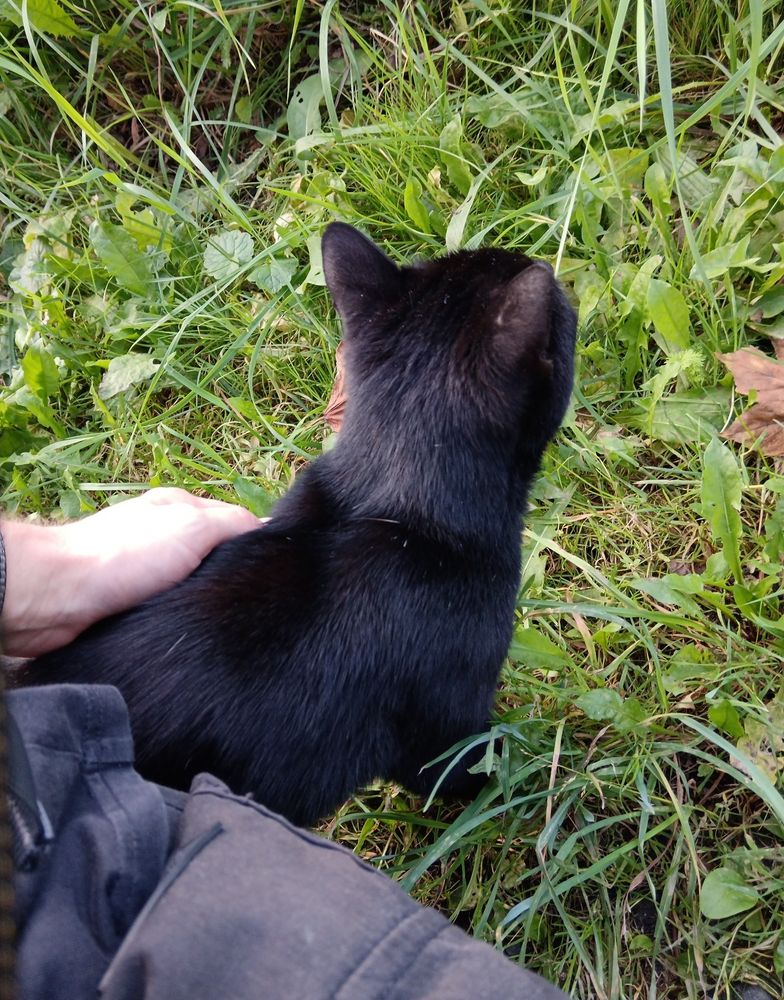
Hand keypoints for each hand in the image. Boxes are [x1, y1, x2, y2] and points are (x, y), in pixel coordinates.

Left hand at [1, 488, 261, 657]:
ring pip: (194, 585)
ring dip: (206, 601)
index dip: (257, 545)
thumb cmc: (125, 555)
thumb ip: (234, 523)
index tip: (278, 571)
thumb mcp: (194, 526)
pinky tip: (196, 630)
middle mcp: (163, 535)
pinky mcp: (131, 602)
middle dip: (233, 577)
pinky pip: (171, 608)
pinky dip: (183, 616)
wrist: (60, 597)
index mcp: (179, 508)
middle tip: (258, 603)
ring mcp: (145, 569)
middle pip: (215, 555)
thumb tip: (270, 530)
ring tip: (232, 622)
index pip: (234, 522)